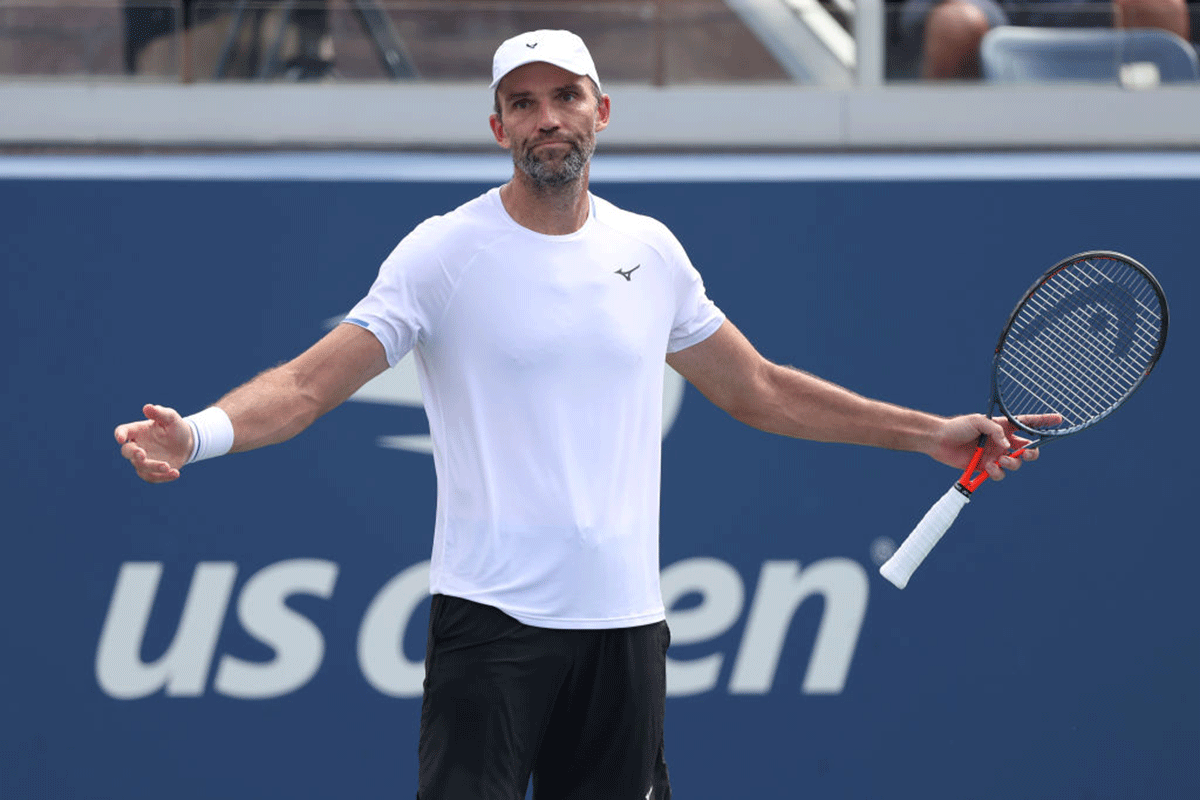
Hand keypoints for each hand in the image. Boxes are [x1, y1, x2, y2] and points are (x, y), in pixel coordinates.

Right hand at [114, 404, 192, 483]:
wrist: (187, 443)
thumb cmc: (176, 427)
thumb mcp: (171, 417)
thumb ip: (159, 413)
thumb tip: (147, 407)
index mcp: (137, 431)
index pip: (123, 431)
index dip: (120, 434)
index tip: (121, 438)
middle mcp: (137, 446)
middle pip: (127, 452)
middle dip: (133, 454)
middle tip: (142, 455)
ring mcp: (143, 460)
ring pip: (140, 467)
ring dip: (152, 467)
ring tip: (167, 466)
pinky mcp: (151, 472)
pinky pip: (152, 477)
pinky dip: (163, 477)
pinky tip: (176, 473)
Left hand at [928, 413, 1061, 481]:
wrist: (939, 440)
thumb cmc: (958, 426)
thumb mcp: (978, 421)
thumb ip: (995, 430)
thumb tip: (1007, 446)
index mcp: (1003, 427)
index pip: (1028, 423)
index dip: (1044, 422)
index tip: (1060, 420)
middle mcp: (1002, 442)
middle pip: (1028, 449)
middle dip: (1032, 453)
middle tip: (1026, 453)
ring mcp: (995, 455)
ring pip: (1016, 464)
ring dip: (1013, 463)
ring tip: (1001, 460)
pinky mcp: (986, 468)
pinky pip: (1000, 474)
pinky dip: (997, 472)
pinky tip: (989, 467)